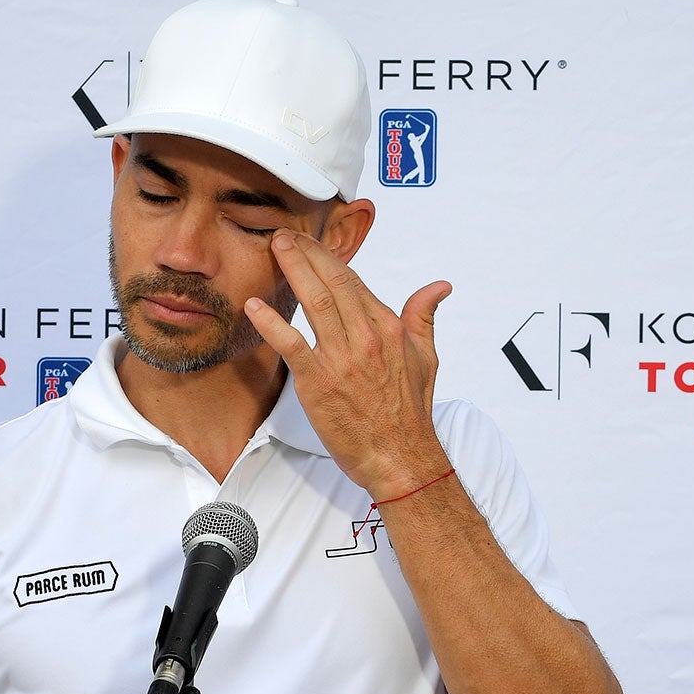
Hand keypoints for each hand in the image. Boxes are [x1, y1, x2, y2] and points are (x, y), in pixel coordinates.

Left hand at [244, 228, 453, 497]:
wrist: (400, 458)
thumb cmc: (409, 413)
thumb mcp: (427, 359)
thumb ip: (424, 317)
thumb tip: (439, 286)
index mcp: (389, 328)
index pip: (353, 280)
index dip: (327, 257)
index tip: (310, 243)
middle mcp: (366, 336)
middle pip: (331, 281)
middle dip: (306, 253)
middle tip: (284, 235)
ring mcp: (341, 358)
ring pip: (313, 301)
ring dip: (292, 270)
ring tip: (275, 249)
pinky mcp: (319, 381)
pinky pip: (291, 344)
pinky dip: (271, 322)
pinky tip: (254, 306)